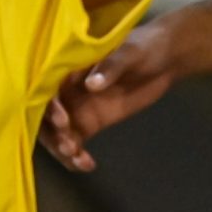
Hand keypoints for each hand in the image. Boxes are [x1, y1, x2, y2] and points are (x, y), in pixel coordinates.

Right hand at [42, 19, 181, 172]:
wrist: (164, 60)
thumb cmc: (143, 46)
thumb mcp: (129, 52)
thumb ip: (110, 67)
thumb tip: (90, 85)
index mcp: (68, 67)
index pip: (47, 88)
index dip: (49, 106)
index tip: (62, 120)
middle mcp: (66, 89)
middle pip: (46, 115)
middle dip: (53, 133)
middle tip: (69, 147)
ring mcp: (77, 107)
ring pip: (58, 132)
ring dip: (63, 148)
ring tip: (79, 159)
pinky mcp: (91, 122)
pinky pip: (76, 142)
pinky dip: (77, 156)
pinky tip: (87, 165)